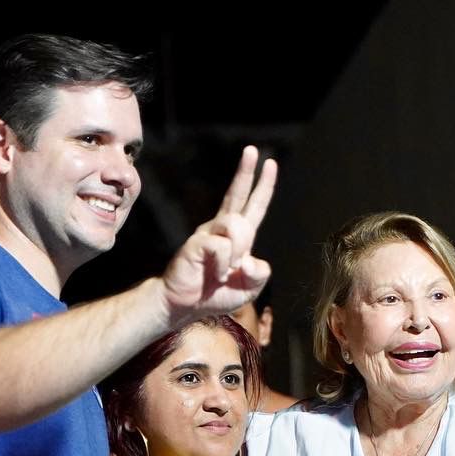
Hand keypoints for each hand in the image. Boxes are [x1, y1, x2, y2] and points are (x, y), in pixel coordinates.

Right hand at [158, 146, 277, 320]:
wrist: (185, 305)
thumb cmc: (215, 295)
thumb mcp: (248, 288)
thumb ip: (260, 274)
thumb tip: (253, 260)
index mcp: (238, 237)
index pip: (253, 206)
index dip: (263, 186)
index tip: (270, 164)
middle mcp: (223, 229)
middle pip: (238, 196)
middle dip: (246, 172)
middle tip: (252, 150)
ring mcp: (209, 233)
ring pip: (238, 226)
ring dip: (238, 252)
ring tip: (226, 271)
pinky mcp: (198, 242)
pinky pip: (223, 247)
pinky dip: (223, 266)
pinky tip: (213, 273)